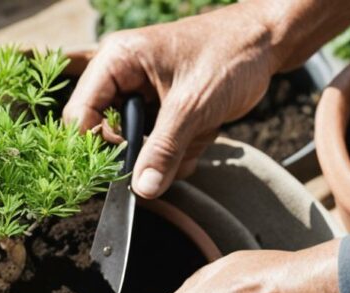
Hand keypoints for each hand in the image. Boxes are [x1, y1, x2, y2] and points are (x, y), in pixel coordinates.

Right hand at [64, 3, 278, 198]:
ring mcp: (144, 97)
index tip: (122, 168)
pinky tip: (203, 137)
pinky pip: (160, 147)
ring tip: (194, 139)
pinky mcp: (164, 112)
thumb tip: (141, 191)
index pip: (80, 114)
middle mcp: (123, 79)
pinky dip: (181, 152)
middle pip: (106, 136)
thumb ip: (163, 150)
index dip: (95, 146)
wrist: (269, 43)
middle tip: (168, 155)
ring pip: (137, 147)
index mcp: (116, 62)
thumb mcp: (191, 106)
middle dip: (140, 154)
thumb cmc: (229, 55)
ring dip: (166, 155)